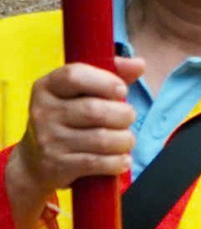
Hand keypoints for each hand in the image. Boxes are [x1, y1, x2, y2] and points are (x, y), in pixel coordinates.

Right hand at [9, 58, 140, 228]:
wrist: (34, 162)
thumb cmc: (68, 118)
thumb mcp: (82, 92)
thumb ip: (112, 74)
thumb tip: (139, 64)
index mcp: (47, 87)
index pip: (74, 75)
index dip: (105, 81)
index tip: (121, 90)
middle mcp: (43, 112)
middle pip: (95, 110)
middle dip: (124, 115)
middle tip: (128, 118)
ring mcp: (48, 140)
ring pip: (101, 139)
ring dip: (125, 140)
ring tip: (126, 140)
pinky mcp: (56, 165)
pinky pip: (97, 162)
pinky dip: (117, 162)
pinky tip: (122, 160)